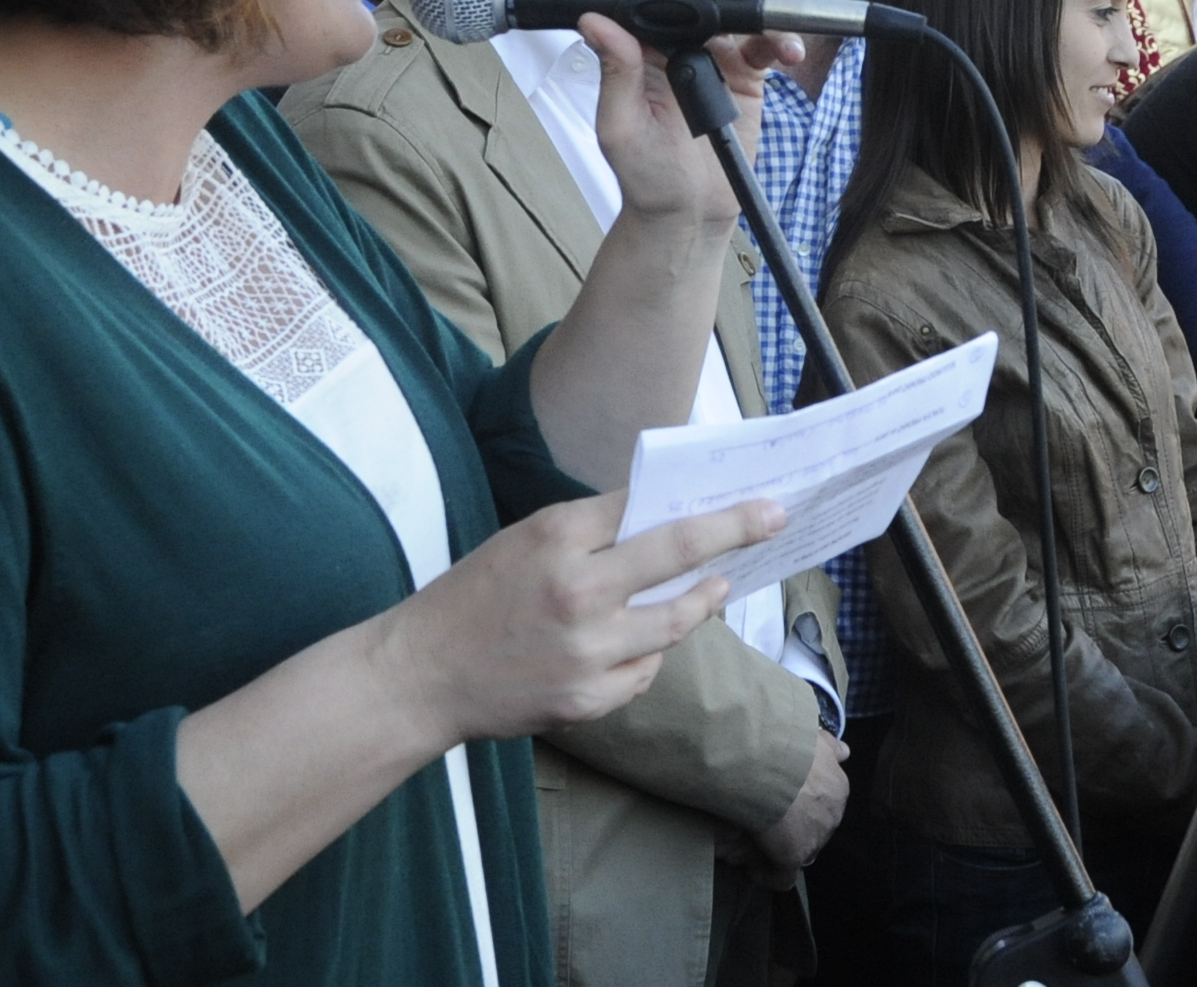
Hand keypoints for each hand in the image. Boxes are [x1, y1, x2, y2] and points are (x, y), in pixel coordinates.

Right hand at [375, 490, 785, 748]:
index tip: (754, 497)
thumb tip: (661, 516)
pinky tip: (638, 643)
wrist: (423, 675)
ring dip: (700, 602)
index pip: (648, 509)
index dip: (708, 504)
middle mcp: (578, 590)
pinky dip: (649, 653)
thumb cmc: (475, 598)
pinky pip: (645, 670)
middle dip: (734, 532)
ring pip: (674, 622)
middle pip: (678, 553)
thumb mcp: (524, 541)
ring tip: (714, 588)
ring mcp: (587, 650)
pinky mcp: (590, 698)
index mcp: (556, 538)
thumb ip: (590, 531)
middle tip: (773, 519)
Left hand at [583, 0, 798, 226]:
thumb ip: (615, 73)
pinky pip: (766, 42)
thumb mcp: (621, 127)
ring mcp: (712, 49)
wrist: (690, 212)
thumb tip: (594, 20)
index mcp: (634, 41)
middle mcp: (672, 36)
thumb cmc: (645, 174)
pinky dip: (782, 38)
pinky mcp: (745, 71)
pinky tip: (788, 49)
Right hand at [752, 728, 850, 871]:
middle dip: (798, 826)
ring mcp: (815, 838)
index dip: (805, 805)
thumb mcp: (816, 740)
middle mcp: (832, 814)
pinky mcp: (793, 856)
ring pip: (801, 850)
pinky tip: (754, 871)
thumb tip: (844, 752)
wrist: (770, 762)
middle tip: (772, 820)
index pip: (824, 804)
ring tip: (760, 844)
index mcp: (837, 787)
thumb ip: (831, 747)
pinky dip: (768, 875)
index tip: (787, 803)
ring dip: (784, 848)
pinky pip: (782, 876)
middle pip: (815, 827)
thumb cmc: (788, 748)